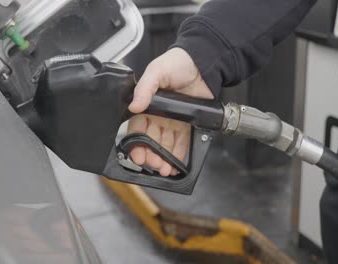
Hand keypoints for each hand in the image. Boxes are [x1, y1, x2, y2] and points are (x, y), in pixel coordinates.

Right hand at [128, 48, 213, 175]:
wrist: (203, 63)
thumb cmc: (177, 62)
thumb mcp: (157, 70)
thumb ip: (144, 88)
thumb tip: (134, 105)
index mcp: (146, 104)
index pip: (137, 127)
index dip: (136, 142)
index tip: (137, 154)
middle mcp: (158, 114)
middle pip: (151, 140)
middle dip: (150, 154)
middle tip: (153, 164)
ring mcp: (173, 121)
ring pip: (165, 145)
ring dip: (164, 158)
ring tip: (164, 168)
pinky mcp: (188, 124)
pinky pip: (182, 143)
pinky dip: (179, 155)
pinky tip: (176, 164)